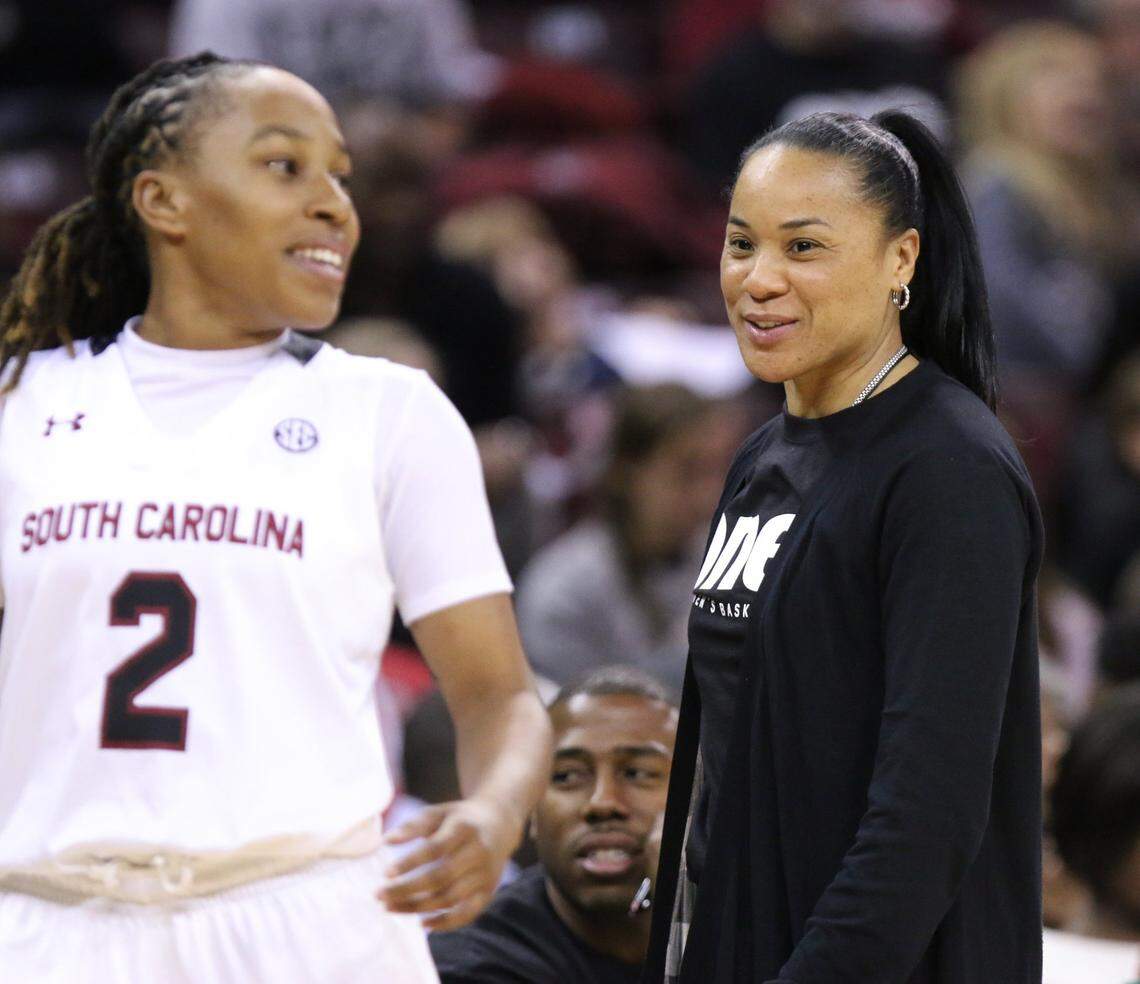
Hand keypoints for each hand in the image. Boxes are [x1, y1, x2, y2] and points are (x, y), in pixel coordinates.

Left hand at [377, 797, 519, 930]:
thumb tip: (386, 841)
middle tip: (379, 896)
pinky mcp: (489, 891)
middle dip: (407, 890)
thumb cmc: (460, 818)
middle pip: (441, 877)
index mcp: (464, 828)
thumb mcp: (439, 812)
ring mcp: (486, 874)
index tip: (385, 873)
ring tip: (390, 907)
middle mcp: (478, 852)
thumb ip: (414, 825)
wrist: (501, 823)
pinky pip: (467, 914)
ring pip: (450, 898)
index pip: (435, 849)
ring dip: (418, 907)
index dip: (410, 862)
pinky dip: (445, 923)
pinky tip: (422, 923)